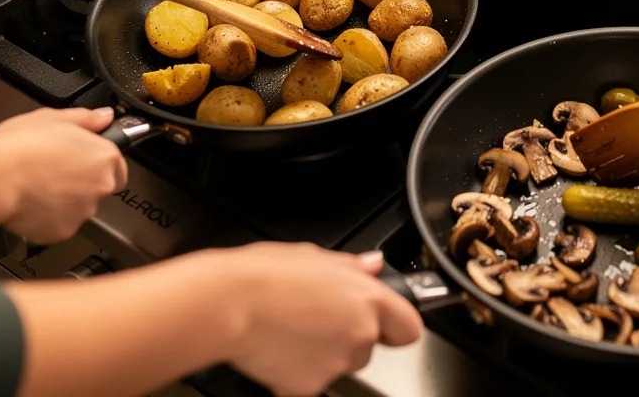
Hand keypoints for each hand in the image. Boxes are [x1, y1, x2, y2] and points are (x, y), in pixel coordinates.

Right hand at [0, 107, 126, 242]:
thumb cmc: (20, 147)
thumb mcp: (55, 117)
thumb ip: (87, 118)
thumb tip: (104, 117)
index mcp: (105, 156)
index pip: (118, 166)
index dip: (99, 163)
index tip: (83, 161)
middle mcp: (102, 185)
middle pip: (101, 187)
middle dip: (83, 182)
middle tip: (56, 172)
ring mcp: (84, 211)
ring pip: (81, 207)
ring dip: (67, 200)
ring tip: (41, 185)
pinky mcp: (64, 231)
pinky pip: (61, 224)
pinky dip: (50, 217)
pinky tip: (34, 202)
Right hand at [225, 244, 421, 395]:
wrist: (229, 305)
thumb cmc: (265, 275)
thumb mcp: (315, 256)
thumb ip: (352, 267)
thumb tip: (373, 265)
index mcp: (368, 299)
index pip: (409, 326)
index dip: (397, 324)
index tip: (387, 324)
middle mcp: (360, 334)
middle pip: (370, 345)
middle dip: (348, 336)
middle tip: (316, 319)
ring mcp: (337, 364)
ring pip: (341, 365)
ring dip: (323, 354)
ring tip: (291, 330)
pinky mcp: (310, 388)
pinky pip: (310, 384)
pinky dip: (297, 374)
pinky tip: (279, 351)